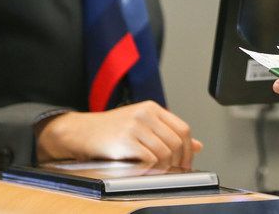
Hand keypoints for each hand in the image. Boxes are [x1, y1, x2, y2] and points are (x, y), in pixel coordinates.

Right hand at [35, 101, 203, 167]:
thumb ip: (168, 132)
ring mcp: (136, 126)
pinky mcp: (126, 140)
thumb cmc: (111, 130)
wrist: (81, 132)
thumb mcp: (142, 124)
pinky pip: (150, 158)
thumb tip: (197, 145)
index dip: (189, 148)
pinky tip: (146, 169)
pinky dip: (152, 168)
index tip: (186, 162)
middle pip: (176, 142)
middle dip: (179, 161)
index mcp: (152, 108)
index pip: (183, 128)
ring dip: (165, 167)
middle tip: (174, 171)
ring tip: (159, 171)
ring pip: (165, 152)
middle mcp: (146, 114)